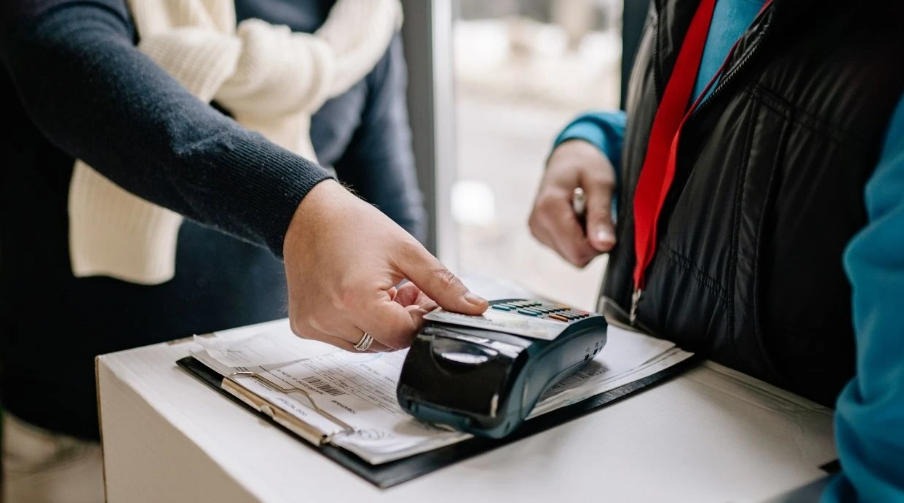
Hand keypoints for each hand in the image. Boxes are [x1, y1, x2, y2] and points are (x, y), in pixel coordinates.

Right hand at [283, 180, 487, 351]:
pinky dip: (358, 324)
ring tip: (382, 290)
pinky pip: (344, 339)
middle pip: (386, 343)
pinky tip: (358, 297)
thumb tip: (475, 308)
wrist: (307, 215)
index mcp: (357, 299)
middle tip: (405, 290)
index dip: (421, 319)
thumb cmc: (353, 226)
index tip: (424, 299)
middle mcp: (331, 318)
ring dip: (381, 325)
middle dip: (403, 321)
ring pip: (367, 344)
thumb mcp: (407, 251)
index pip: (405, 335)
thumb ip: (444, 285)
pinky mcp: (305, 326)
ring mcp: (314, 325)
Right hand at [529, 139, 616, 267]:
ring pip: (572, 256)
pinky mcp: (539, 234)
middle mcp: (537, 223)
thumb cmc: (587, 164)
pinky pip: (567, 251)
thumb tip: (605, 246)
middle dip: (594, 242)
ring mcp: (536, 230)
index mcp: (548, 208)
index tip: (608, 219)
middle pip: (576, 257)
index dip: (600, 242)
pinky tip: (578, 218)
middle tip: (597, 214)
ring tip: (586, 213)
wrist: (568, 157)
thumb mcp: (601, 182)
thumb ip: (601, 215)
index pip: (578, 250)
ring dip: (587, 240)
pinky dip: (578, 239)